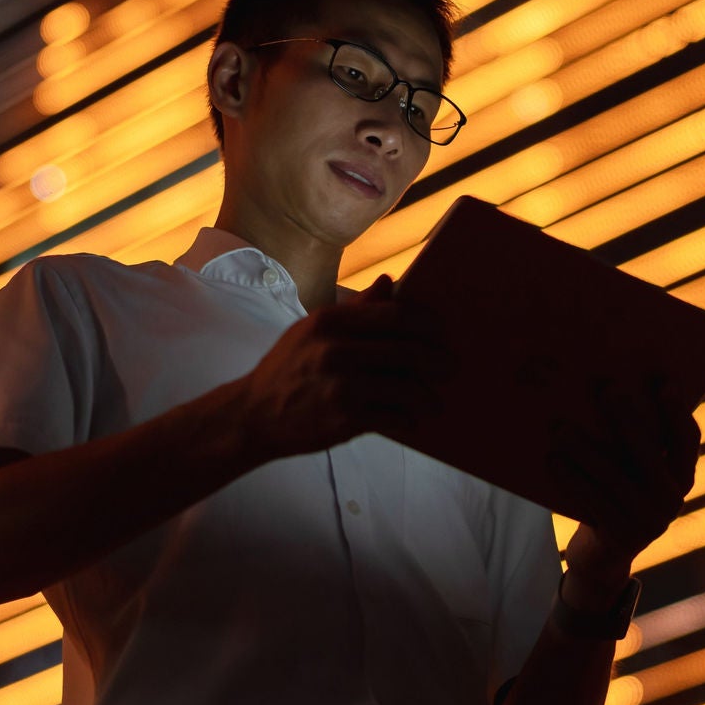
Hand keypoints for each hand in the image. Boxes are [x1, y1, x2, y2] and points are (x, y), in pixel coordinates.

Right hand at [229, 274, 449, 460]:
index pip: (395, 315)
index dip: (427, 324)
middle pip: (408, 351)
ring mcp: (341, 386)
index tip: (441, 333)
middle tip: (450, 368)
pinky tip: (411, 420)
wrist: (253, 415)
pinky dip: (408, 420)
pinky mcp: (344, 419)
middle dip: (438, 361)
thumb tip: (390, 283)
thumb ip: (354, 310)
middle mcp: (336, 351)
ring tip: (434, 403)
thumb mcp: (312, 330)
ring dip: (428, 397)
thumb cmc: (288, 369)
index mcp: (330, 323)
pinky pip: (394, 417)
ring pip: (407, 387)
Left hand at [550, 376, 701, 597]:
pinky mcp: (620, 538)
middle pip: (649, 453)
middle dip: (627, 419)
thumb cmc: (615, 496)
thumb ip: (632, 442)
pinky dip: (570, 479)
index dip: (677, 411)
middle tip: (606, 388)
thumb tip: (608, 391)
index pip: (686, 440)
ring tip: (560, 428)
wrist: (602, 556)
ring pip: (613, 477)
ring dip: (584, 449)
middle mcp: (672, 500)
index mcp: (681, 477)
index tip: (663, 381)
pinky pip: (592, 501)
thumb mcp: (632, 472)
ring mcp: (648, 522)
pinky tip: (553, 460)